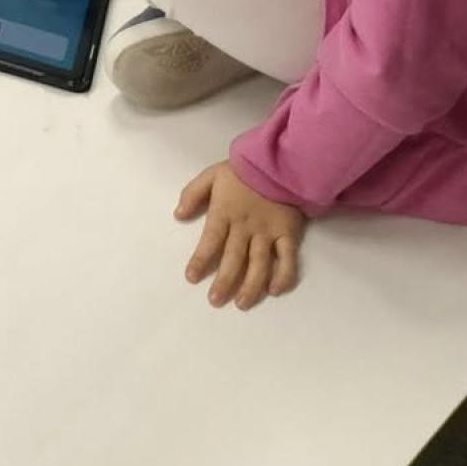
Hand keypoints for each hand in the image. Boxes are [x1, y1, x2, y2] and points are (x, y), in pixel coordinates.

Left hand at [176, 159, 306, 308]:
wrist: (280, 162)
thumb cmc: (243, 170)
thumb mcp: (211, 175)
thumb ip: (193, 193)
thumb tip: (178, 215)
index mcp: (225, 213)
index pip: (210, 240)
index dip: (201, 260)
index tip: (191, 277)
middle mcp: (246, 227)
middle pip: (234, 258)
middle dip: (224, 281)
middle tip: (215, 301)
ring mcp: (269, 232)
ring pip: (260, 264)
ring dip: (251, 286)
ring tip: (242, 303)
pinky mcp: (289, 234)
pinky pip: (288, 258)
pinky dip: (283, 275)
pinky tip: (274, 290)